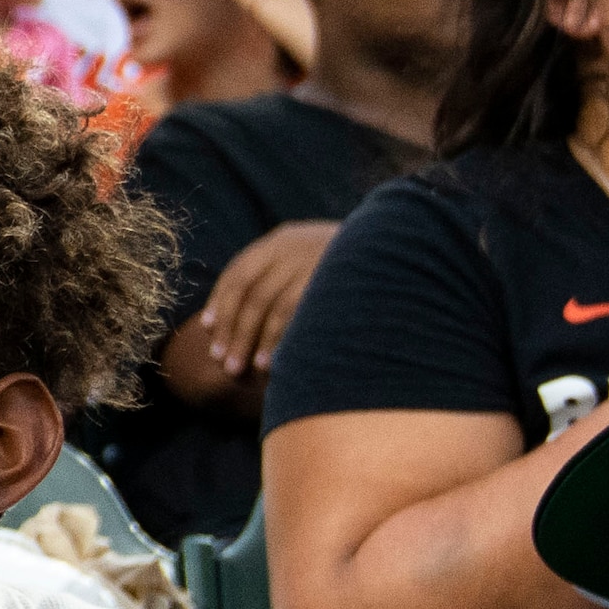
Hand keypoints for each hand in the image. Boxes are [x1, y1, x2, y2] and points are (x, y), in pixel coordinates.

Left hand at [196, 220, 341, 378]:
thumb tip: (239, 315)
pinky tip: (270, 363)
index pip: (238, 271)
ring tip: (241, 368)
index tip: (207, 329)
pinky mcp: (329, 279)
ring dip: (250, 339)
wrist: (401, 245)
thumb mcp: (313, 258)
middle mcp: (293, 245)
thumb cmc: (353, 265)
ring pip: (266, 303)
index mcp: (283, 239)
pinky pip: (293, 313)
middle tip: (222, 361)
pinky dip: (277, 340)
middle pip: (248, 291)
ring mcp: (313, 260)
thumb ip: (281, 278)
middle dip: (232, 329)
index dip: (219, 301)